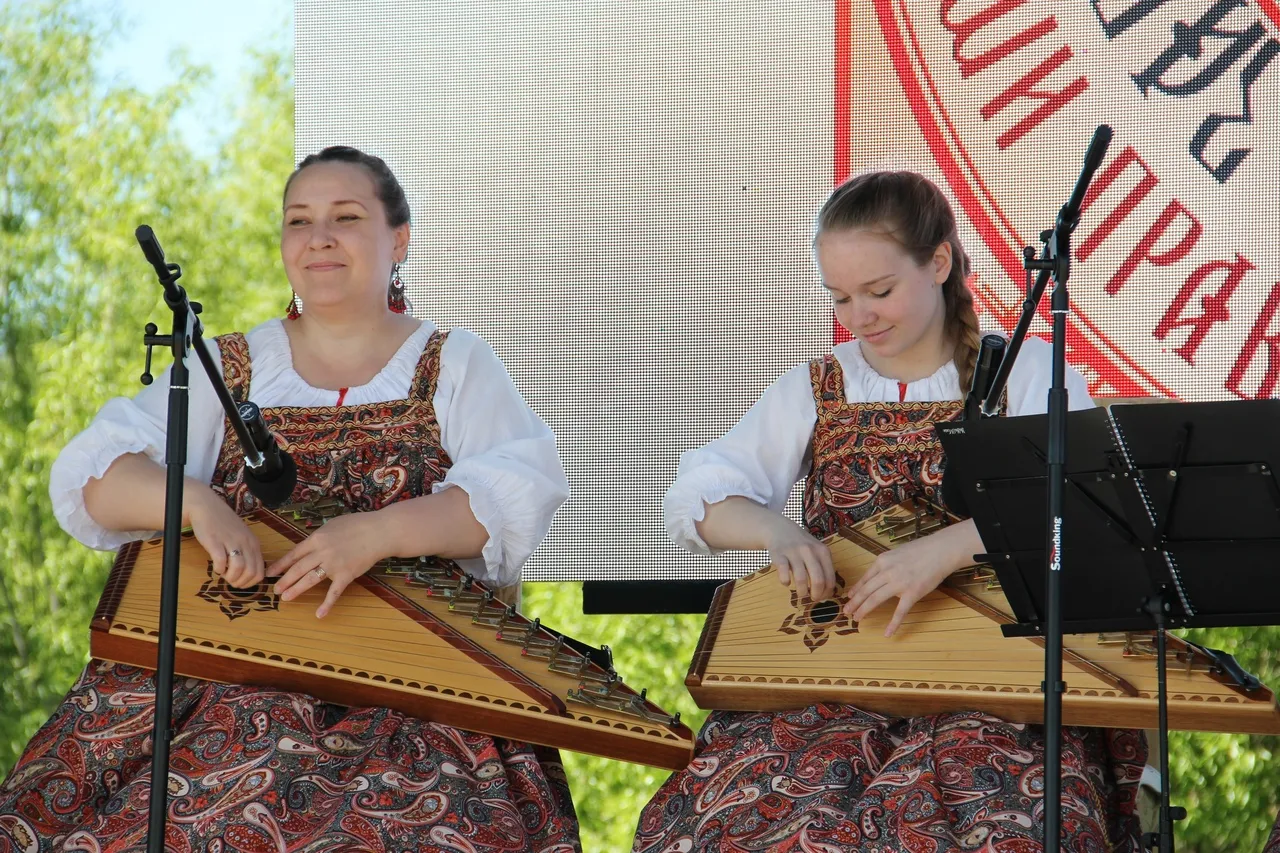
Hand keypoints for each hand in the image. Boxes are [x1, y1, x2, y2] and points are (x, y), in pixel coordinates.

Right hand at [187, 489, 263, 587]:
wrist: (207, 506)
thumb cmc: (224, 525)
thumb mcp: (242, 537)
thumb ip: (247, 552)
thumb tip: (248, 574)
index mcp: (254, 543)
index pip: (260, 572)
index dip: (250, 583)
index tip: (240, 581)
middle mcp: (245, 543)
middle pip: (251, 573)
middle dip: (240, 583)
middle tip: (230, 580)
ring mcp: (231, 541)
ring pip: (239, 568)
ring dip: (231, 578)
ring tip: (224, 574)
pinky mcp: (215, 541)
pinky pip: (221, 562)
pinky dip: (219, 570)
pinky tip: (216, 567)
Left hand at [270, 512, 389, 617]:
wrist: (379, 532)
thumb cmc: (357, 525)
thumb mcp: (333, 525)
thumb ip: (319, 536)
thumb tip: (307, 545)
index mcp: (317, 539)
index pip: (294, 554)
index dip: (281, 564)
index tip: (271, 572)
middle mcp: (322, 552)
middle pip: (298, 568)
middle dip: (285, 580)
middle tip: (275, 590)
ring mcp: (334, 565)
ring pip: (310, 580)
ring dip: (296, 589)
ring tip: (286, 598)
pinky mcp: (346, 575)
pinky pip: (334, 592)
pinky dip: (326, 604)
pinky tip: (319, 614)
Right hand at [766, 516, 835, 601]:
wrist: (779, 528)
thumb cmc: (801, 544)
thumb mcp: (816, 550)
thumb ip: (823, 567)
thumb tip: (827, 593)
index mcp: (822, 551)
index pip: (830, 578)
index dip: (827, 592)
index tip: (823, 597)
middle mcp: (810, 550)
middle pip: (818, 580)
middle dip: (817, 595)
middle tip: (813, 599)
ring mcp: (793, 552)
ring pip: (801, 579)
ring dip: (802, 592)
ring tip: (801, 593)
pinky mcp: (778, 554)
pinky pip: (783, 574)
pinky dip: (785, 582)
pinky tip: (786, 582)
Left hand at [842, 520, 981, 636]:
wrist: (940, 550)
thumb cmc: (921, 550)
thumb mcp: (897, 553)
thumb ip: (886, 565)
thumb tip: (877, 576)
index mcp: (882, 561)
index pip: (864, 579)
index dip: (855, 590)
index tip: (849, 598)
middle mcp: (887, 572)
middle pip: (866, 590)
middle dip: (854, 603)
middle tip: (846, 612)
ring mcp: (899, 583)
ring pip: (875, 599)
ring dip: (864, 610)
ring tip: (857, 619)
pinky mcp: (912, 593)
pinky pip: (900, 611)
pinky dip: (893, 624)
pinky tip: (887, 633)